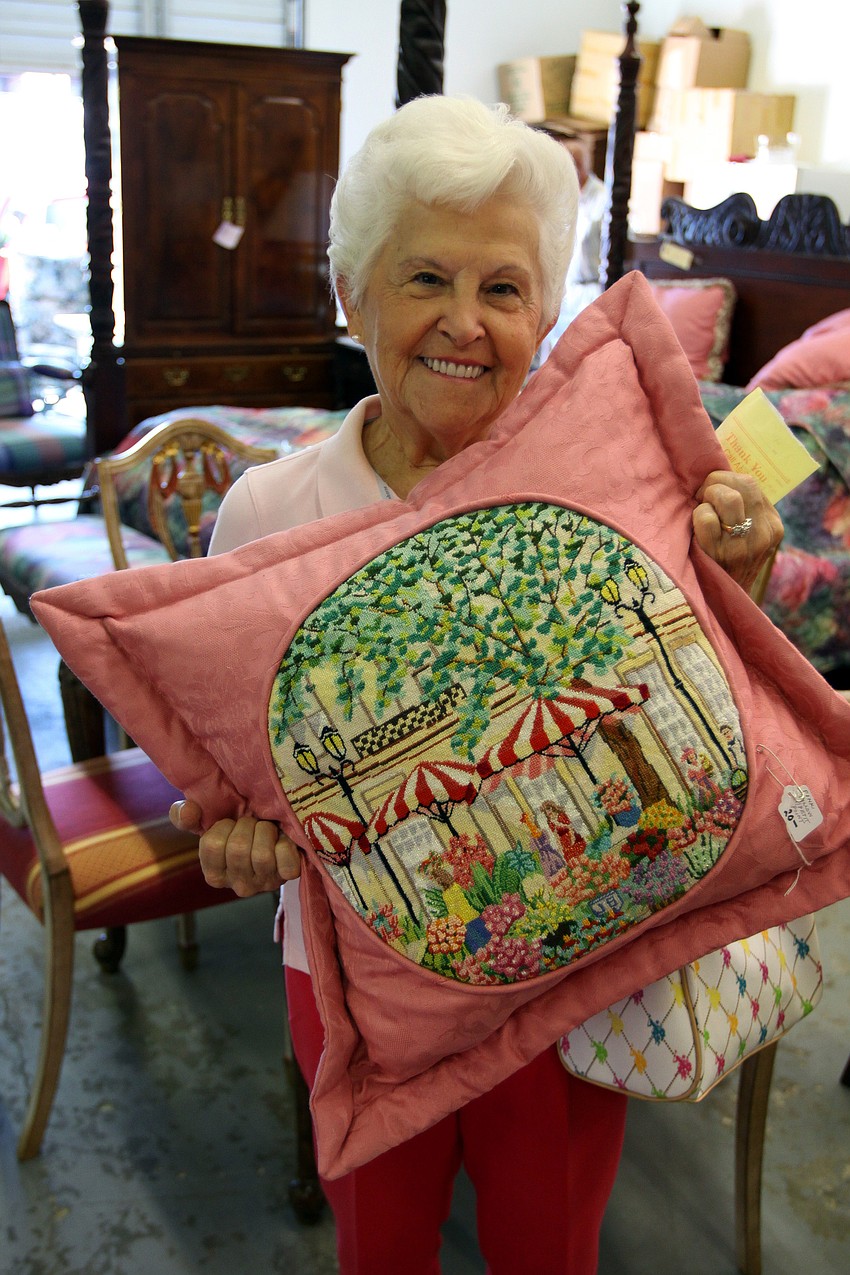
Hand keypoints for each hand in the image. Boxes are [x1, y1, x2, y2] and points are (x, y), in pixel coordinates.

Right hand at [169, 799, 301, 895]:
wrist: (273, 827)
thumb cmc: (236, 827)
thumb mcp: (207, 821)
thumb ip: (185, 816)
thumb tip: (188, 812)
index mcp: (214, 875)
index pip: (211, 846)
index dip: (223, 827)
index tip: (230, 825)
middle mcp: (239, 886)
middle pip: (238, 848)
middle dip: (246, 825)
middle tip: (252, 824)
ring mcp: (264, 884)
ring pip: (262, 855)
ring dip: (265, 831)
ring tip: (266, 830)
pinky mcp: (287, 877)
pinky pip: (287, 862)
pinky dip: (286, 845)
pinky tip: (282, 840)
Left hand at [692, 471, 782, 593]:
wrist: (723, 601)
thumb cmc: (728, 561)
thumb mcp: (748, 535)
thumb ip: (743, 508)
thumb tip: (718, 475)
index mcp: (772, 524)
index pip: (749, 483)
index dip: (725, 480)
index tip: (711, 491)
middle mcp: (763, 533)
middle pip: (741, 484)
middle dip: (714, 483)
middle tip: (702, 497)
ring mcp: (744, 545)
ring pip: (727, 497)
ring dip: (706, 498)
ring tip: (700, 509)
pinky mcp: (722, 554)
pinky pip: (707, 517)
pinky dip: (697, 516)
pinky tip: (695, 528)